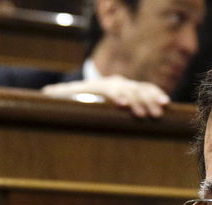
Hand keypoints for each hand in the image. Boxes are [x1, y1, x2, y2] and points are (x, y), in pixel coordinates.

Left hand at [41, 75, 171, 117]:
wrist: (99, 86)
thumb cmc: (82, 96)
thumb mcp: (71, 95)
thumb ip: (60, 96)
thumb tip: (45, 94)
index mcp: (103, 85)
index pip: (111, 89)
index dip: (117, 96)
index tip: (121, 105)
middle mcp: (118, 82)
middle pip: (129, 90)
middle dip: (137, 102)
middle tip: (144, 115)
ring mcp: (130, 85)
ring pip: (142, 90)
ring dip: (150, 101)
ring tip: (158, 113)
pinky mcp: (139, 90)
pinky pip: (150, 91)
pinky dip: (158, 96)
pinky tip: (166, 104)